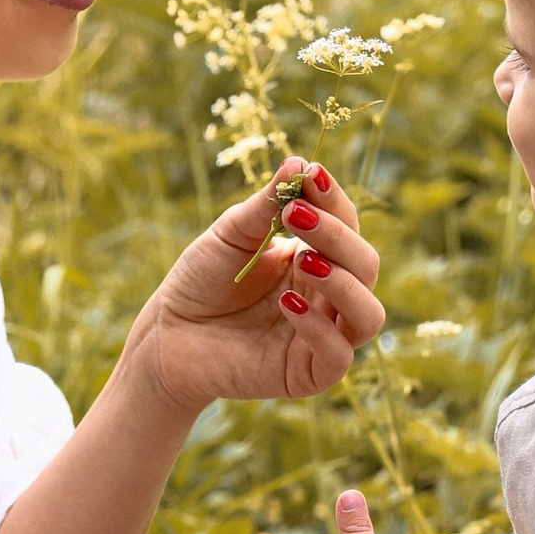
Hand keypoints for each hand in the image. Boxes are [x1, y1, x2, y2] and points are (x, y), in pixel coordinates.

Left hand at [118, 157, 384, 422]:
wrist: (166, 334)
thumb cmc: (200, 281)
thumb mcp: (231, 234)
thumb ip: (266, 205)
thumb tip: (298, 160)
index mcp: (316, 257)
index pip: (348, 226)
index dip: (335, 200)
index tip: (311, 175)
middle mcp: (329, 297)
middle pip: (365, 265)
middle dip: (337, 237)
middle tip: (296, 216)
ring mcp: (323, 336)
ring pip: (368, 314)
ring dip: (344, 284)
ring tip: (306, 261)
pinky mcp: (308, 373)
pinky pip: (337, 354)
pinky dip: (318, 327)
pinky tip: (287, 303)